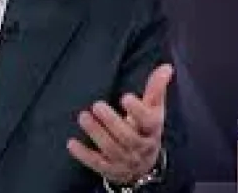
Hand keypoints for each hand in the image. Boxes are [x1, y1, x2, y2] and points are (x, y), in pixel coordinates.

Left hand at [66, 64, 172, 184]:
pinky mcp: (110, 169)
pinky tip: (71, 143)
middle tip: (97, 105)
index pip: (149, 122)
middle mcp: (141, 147)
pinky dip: (84, 155)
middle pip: (128, 137)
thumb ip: (156, 89)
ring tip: (83, 117)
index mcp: (152, 130)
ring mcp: (126, 160)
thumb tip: (166, 67)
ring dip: (96, 134)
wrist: (143, 164)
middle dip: (112, 122)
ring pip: (112, 149)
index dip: (138, 110)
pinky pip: (97, 164)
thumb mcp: (153, 110)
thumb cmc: (145, 128)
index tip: (126, 97)